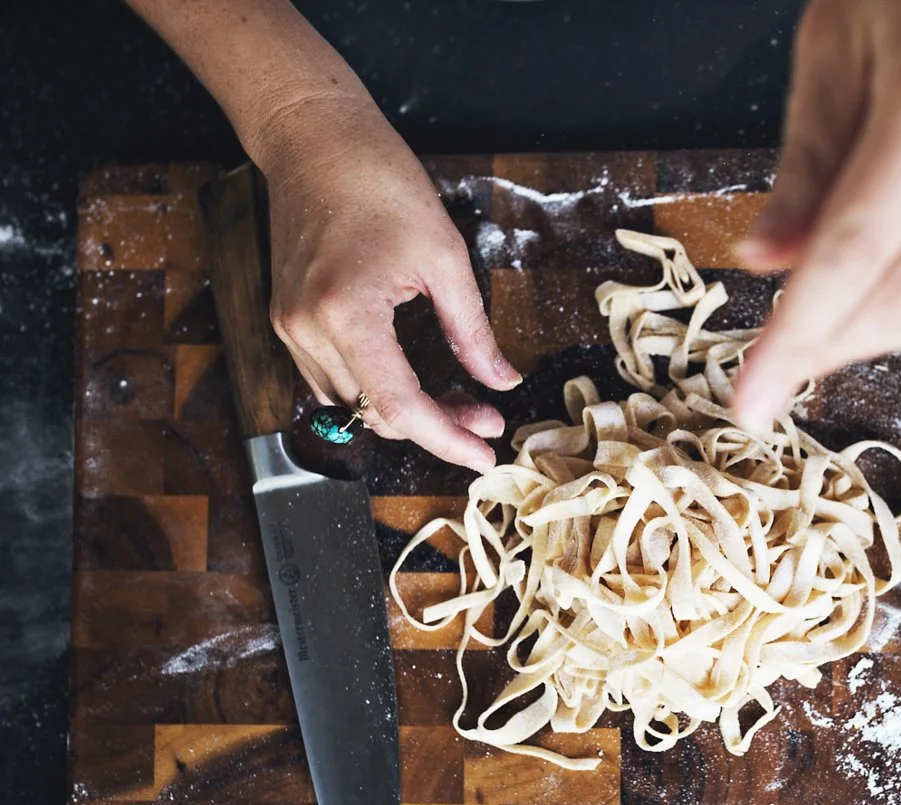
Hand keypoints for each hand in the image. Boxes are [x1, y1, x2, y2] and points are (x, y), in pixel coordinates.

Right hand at [257, 97, 518, 471]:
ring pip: (350, 406)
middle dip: (436, 425)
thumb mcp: (445, 257)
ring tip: (460, 400)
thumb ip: (472, 331)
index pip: (398, 407)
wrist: (314, 139)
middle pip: (374, 415)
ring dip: (405, 413)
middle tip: (487, 416)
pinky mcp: (286, 320)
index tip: (485, 456)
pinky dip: (374, 391)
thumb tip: (501, 382)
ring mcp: (288, 328)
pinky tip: (414, 382)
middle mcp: (305, 330)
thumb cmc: (380, 182)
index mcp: (346, 315)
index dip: (446, 439)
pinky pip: (331, 381)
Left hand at [733, 0, 900, 429]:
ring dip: (886, 327)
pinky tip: (891, 278)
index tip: (755, 398)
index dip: (800, 338)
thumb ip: (808, 159)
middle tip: (781, 372)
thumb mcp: (839, 35)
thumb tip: (772, 259)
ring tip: (826, 330)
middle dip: (840, 347)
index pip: (856, 255)